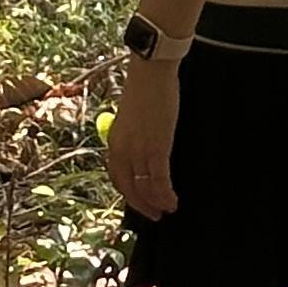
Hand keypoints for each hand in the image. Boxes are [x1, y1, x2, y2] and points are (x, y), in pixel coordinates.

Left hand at [105, 49, 180, 216]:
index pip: (118, 178)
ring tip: (168, 209)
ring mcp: (138, 151)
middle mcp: (122, 151)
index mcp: (114, 143)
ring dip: (156, 203)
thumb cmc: (145, 88)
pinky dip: (166, 195)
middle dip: (142, 205)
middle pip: (129, 188)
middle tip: (155, 215)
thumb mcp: (132, 117)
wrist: (151, 72)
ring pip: (145, 188)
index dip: (130, 195)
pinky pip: (159, 180)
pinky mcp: (156, 148)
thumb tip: (143, 150)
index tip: (141, 202)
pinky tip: (173, 201)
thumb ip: (133, 137)